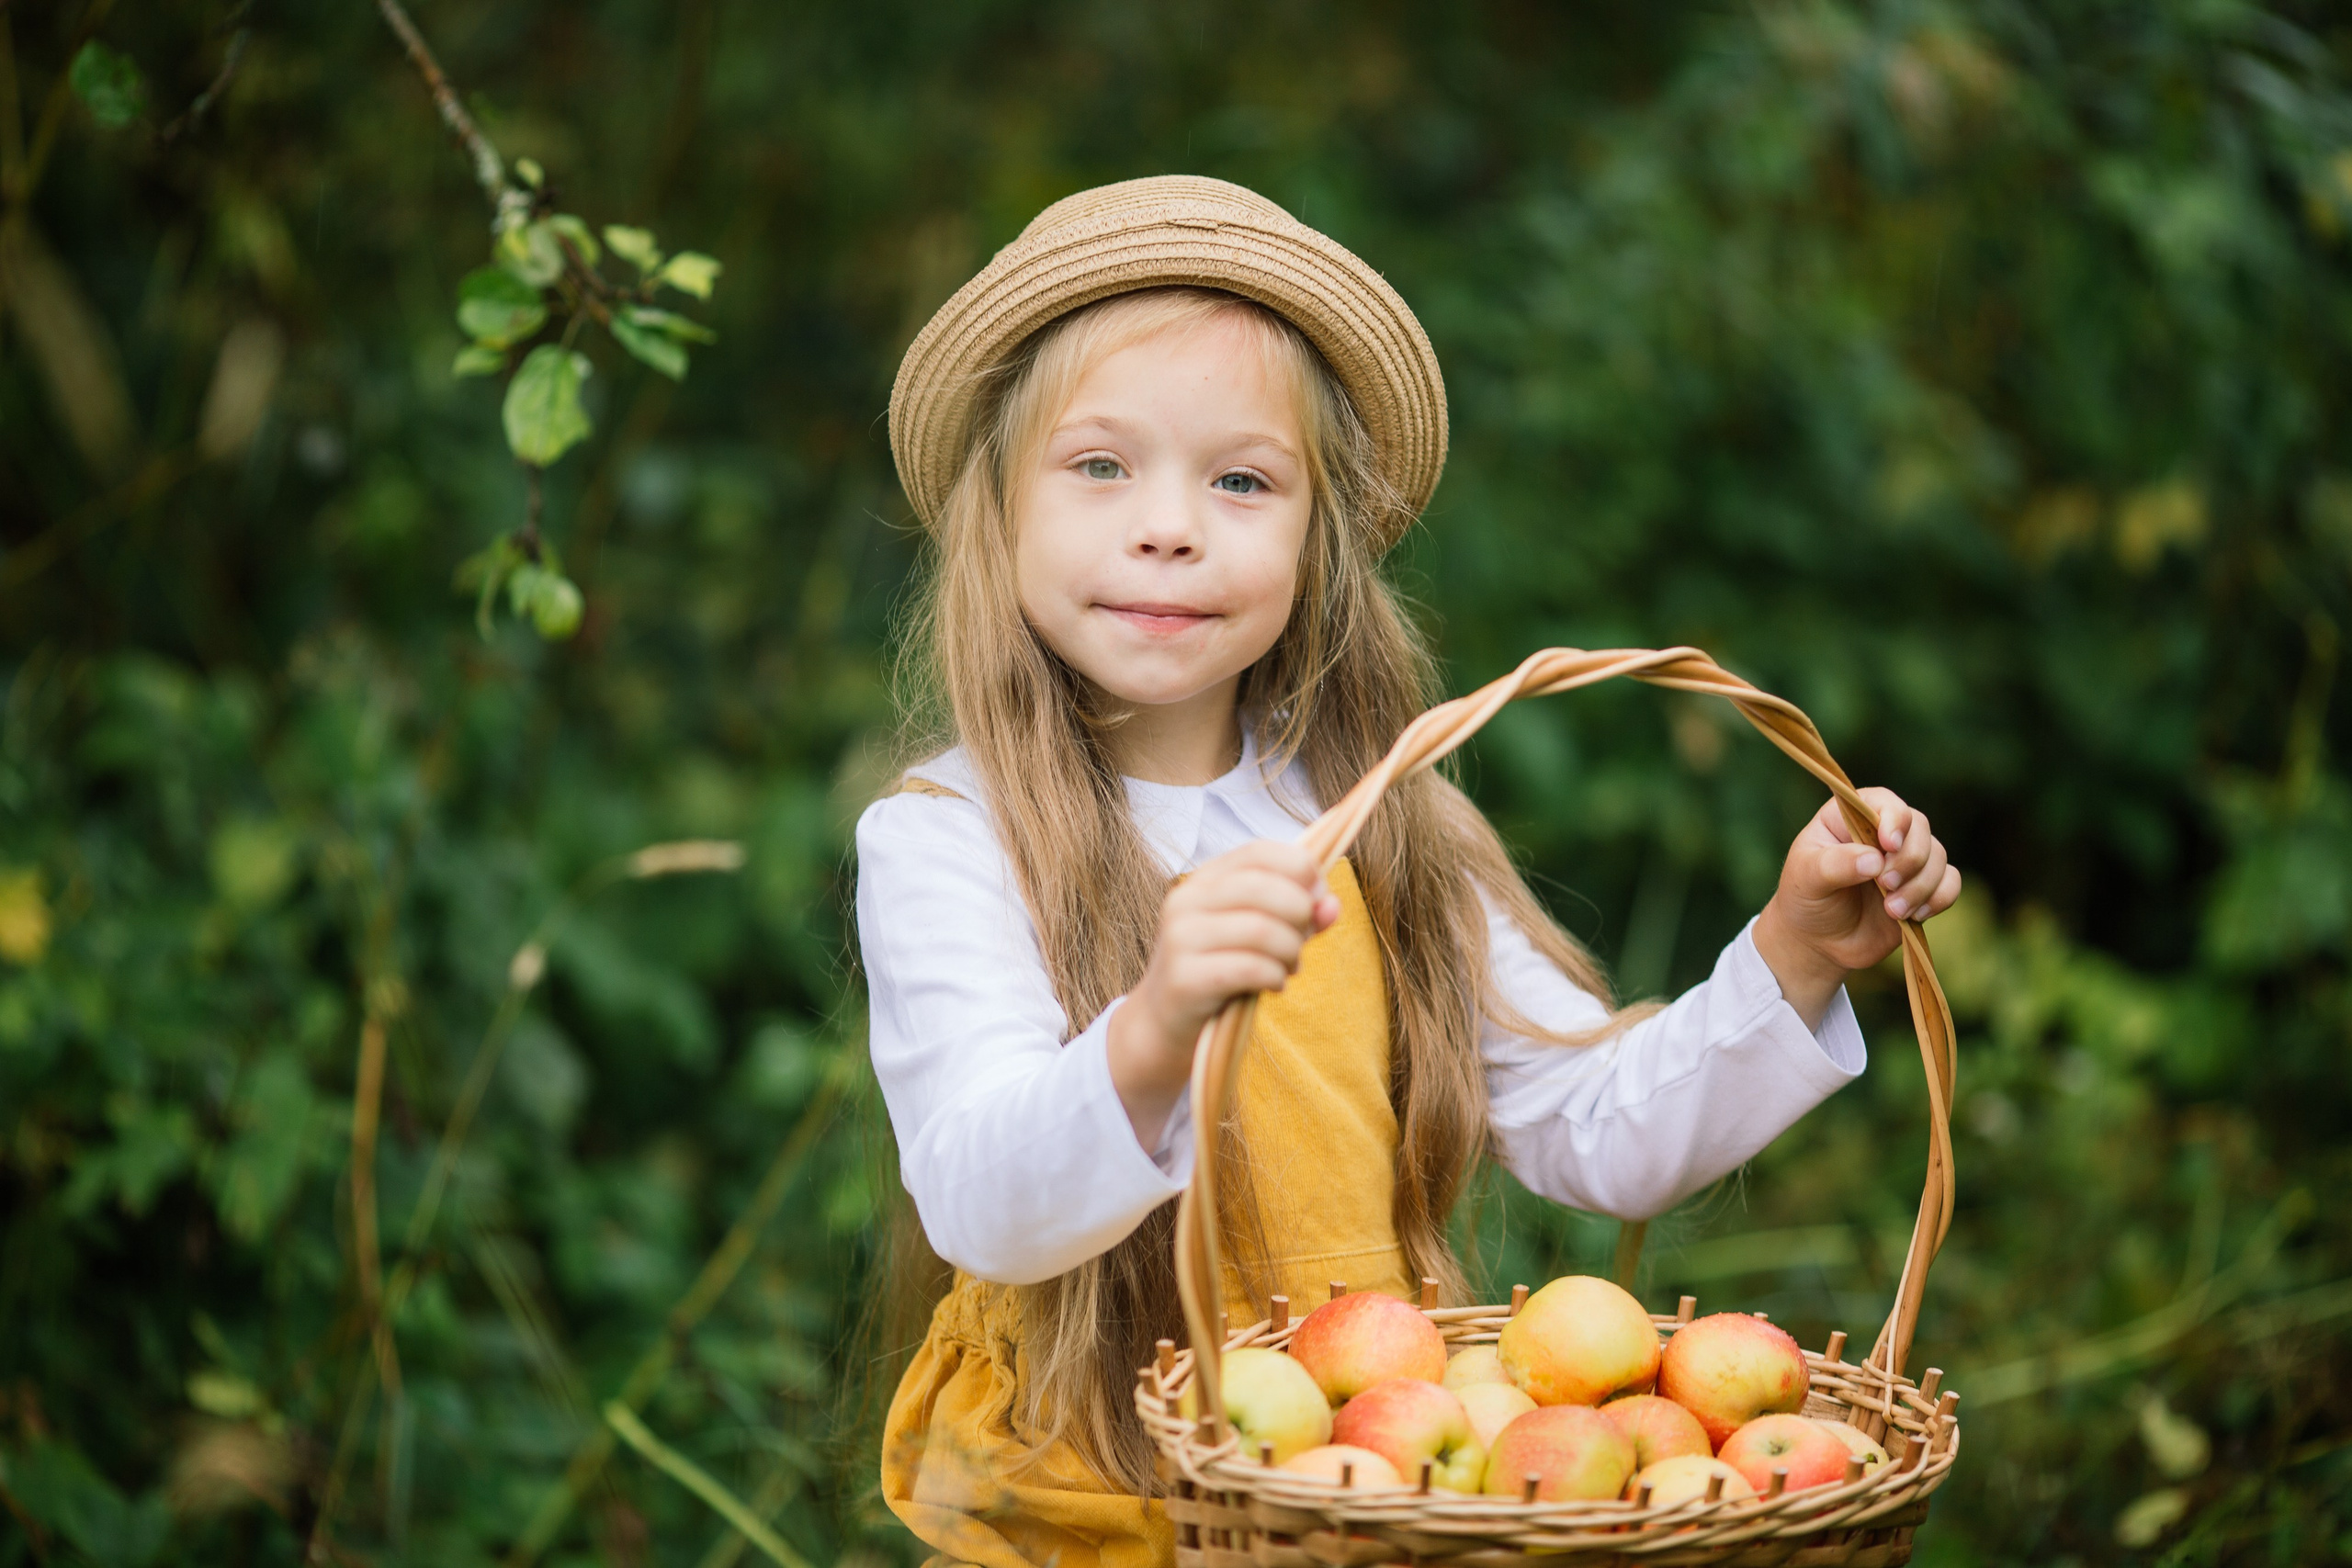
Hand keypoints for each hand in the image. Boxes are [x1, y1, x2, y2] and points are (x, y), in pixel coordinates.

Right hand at [1108, 840, 1340, 1148]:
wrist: (1164, 1023)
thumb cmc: (1219, 971)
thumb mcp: (1259, 936)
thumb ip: (1298, 917)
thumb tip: (1332, 905)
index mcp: (1204, 880)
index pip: (1259, 851)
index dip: (1301, 868)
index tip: (1320, 896)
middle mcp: (1186, 901)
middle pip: (1264, 887)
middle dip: (1300, 914)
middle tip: (1302, 942)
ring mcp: (1181, 939)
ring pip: (1261, 929)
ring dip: (1291, 951)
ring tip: (1288, 967)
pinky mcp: (1185, 978)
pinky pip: (1251, 968)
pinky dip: (1276, 977)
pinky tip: (1273, 984)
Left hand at [1752, 788, 1961, 1028]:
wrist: (1819, 941)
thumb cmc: (1806, 899)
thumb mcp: (1806, 879)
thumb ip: (1835, 865)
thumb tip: (1873, 860)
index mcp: (1851, 817)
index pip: (1884, 803)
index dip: (1894, 820)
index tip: (1887, 846)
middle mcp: (1883, 832)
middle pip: (1919, 828)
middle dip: (1908, 860)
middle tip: (1885, 885)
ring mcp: (1906, 859)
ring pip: (1938, 856)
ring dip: (1921, 885)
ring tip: (1892, 911)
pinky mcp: (1923, 887)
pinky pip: (1951, 883)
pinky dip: (1940, 898)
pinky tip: (1916, 915)